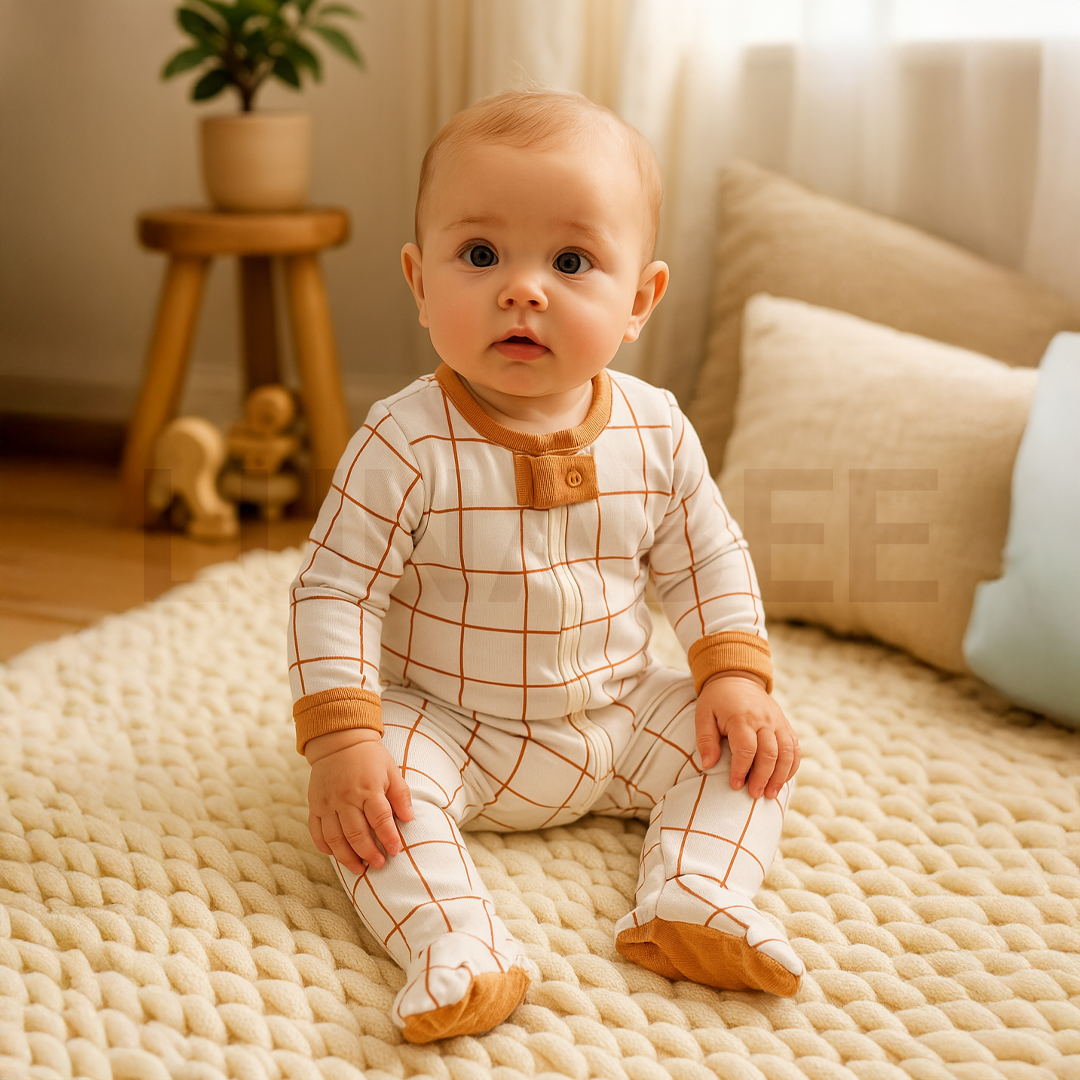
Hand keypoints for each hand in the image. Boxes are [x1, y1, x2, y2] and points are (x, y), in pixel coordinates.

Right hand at [305, 729, 413, 872]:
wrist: (340, 740)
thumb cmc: (370, 758)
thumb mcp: (391, 771)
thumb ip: (400, 795)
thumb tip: (408, 819)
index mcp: (368, 788)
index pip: (380, 819)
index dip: (388, 837)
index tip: (396, 850)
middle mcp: (346, 797)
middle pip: (356, 833)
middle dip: (369, 853)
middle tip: (379, 864)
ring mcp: (328, 802)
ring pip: (335, 837)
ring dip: (347, 857)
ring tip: (359, 869)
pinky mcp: (315, 804)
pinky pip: (316, 831)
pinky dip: (324, 846)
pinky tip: (335, 856)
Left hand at [694, 672, 799, 799]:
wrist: (737, 678)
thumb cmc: (717, 700)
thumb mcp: (703, 715)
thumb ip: (705, 739)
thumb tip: (708, 765)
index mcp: (741, 717)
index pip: (746, 748)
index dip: (741, 769)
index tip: (735, 785)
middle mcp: (763, 720)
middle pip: (769, 753)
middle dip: (762, 777)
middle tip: (754, 795)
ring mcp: (777, 722)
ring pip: (786, 752)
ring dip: (780, 776)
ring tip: (770, 794)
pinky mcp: (785, 724)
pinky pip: (794, 747)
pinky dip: (792, 766)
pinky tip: (782, 780)